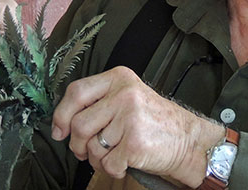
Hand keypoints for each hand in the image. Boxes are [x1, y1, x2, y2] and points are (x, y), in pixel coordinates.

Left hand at [51, 66, 224, 185]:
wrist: (188, 138)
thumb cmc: (155, 120)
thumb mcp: (129, 97)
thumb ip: (99, 101)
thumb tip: (62, 122)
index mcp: (120, 78)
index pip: (77, 92)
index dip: (61, 115)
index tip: (60, 130)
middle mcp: (125, 94)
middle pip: (80, 124)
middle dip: (78, 145)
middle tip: (86, 150)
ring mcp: (131, 117)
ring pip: (92, 147)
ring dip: (97, 159)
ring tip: (113, 154)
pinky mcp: (135, 142)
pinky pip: (107, 164)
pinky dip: (113, 169)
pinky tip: (126, 160)